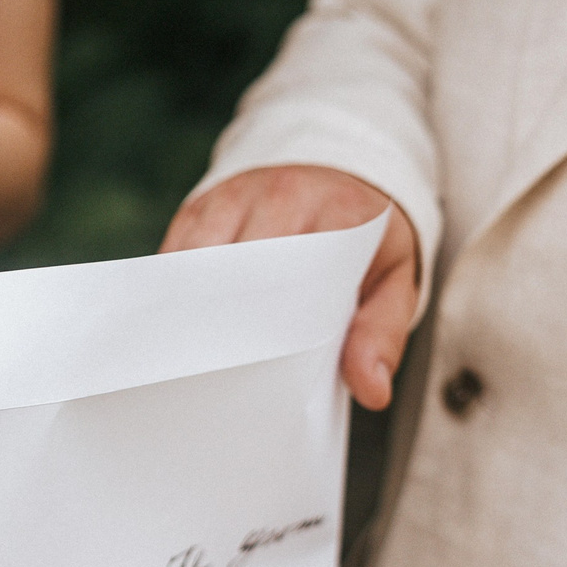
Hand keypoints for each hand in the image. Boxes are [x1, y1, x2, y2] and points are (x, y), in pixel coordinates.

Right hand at [162, 166, 421, 409]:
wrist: (339, 175)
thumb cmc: (364, 240)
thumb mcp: (395, 280)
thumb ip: (384, 331)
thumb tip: (373, 391)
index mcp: (339, 211)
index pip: (301, 271)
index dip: (277, 319)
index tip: (263, 365)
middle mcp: (283, 193)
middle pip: (241, 264)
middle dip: (226, 317)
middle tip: (218, 373)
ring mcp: (237, 194)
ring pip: (197, 256)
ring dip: (190, 304)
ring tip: (188, 354)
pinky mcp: (202, 203)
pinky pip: (175, 249)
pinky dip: (172, 288)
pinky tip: (174, 323)